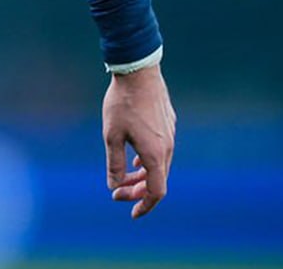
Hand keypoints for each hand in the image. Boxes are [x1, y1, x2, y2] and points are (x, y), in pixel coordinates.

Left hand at [102, 64, 175, 217]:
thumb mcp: (111, 135)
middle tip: (118, 192)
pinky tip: (136, 158)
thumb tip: (114, 187)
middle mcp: (168, 148)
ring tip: (125, 177)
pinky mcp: (169, 124)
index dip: (144, 205)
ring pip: (160, 165)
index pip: (156, 192)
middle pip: (157, 180)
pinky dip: (148, 161)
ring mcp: (170, 135)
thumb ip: (114, 164)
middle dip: (138, 190)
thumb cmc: (122, 103)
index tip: (130, 211)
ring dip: (143, 175)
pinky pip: (162, 151)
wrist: (139, 72)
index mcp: (155, 154)